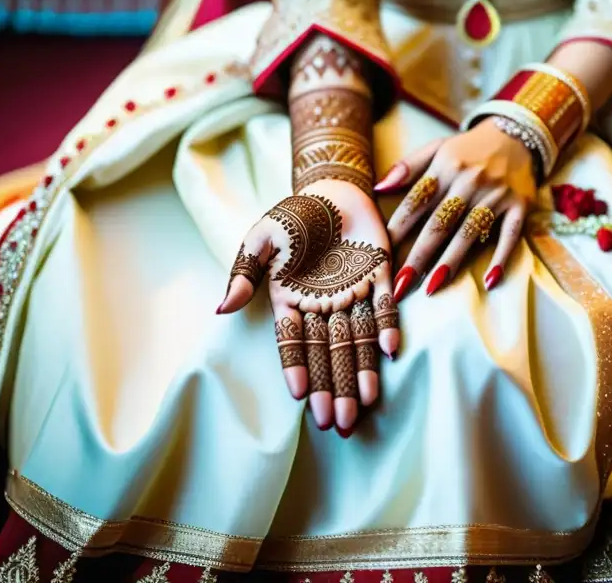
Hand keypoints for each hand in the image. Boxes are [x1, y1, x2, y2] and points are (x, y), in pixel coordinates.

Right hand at [218, 179, 396, 434]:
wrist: (330, 188)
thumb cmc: (292, 216)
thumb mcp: (261, 238)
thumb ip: (244, 272)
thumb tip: (222, 308)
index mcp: (292, 301)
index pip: (294, 343)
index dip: (297, 368)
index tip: (299, 396)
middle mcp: (324, 305)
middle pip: (328, 352)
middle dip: (332, 388)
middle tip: (336, 423)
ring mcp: (354, 292)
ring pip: (357, 340)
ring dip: (361, 372)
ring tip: (363, 406)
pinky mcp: (381, 275)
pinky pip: (385, 306)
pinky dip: (387, 327)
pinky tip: (389, 353)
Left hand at [376, 117, 535, 298]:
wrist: (517, 133)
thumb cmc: (469, 148)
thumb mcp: (437, 148)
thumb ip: (407, 167)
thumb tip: (378, 188)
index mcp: (445, 167)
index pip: (416, 202)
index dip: (398, 229)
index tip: (381, 253)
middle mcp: (470, 181)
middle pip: (439, 224)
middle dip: (418, 256)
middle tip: (401, 285)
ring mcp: (497, 194)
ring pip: (469, 232)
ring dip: (451, 261)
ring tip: (432, 287)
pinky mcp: (520, 205)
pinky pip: (510, 234)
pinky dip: (501, 257)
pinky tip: (490, 280)